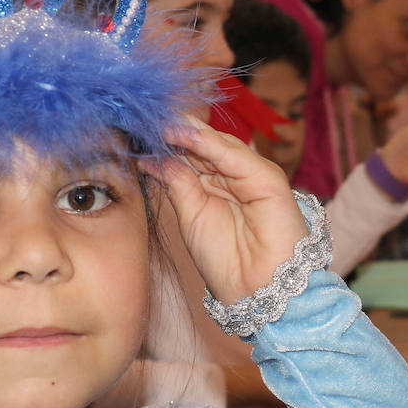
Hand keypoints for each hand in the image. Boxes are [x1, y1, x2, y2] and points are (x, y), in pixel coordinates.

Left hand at [143, 120, 306, 304]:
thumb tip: (153, 156)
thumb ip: (177, 182)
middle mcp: (235, 175)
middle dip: (174, 131)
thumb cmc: (224, 260)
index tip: (139, 130)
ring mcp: (252, 174)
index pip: (191, 153)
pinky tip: (183, 133)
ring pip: (216, 144)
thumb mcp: (190, 214)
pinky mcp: (268, 178)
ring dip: (187, 131)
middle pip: (202, 144)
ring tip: (158, 121)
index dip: (167, 141)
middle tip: (145, 118)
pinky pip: (233, 156)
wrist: (255, 289)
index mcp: (217, 183)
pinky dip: (208, 143)